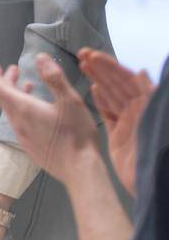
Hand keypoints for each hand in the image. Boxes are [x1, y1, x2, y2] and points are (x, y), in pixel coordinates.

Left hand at [0, 54, 100, 184]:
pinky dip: (22, 111)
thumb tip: (40, 57)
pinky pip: (19, 124)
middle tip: (14, 70)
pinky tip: (36, 110)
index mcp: (24, 109)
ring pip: (12, 112)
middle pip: (5, 99)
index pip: (0, 88)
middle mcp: (18, 124)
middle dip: (7, 82)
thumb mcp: (70, 100)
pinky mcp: (30, 148)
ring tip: (28, 86)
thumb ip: (54, 77)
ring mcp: (23, 138)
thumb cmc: (77, 133)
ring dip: (16, 96)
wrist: (80, 169)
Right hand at [79, 47, 152, 195]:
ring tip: (82, 65)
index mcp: (147, 104)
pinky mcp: (119, 136)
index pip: (127, 80)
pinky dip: (101, 101)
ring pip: (111, 96)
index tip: (93, 56)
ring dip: (97, 80)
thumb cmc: (157, 151)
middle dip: (101, 69)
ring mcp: (128, 123)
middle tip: (82, 55)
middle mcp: (138, 110)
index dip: (110, 67)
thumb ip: (150, 97)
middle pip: (117, 84)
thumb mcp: (155, 121)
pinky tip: (92, 90)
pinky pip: (109, 114)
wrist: (155, 183)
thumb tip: (141, 72)